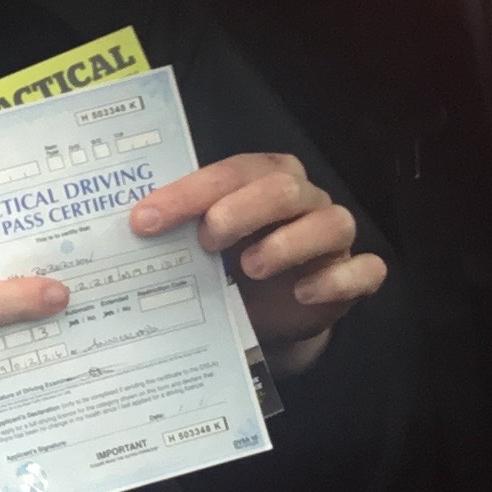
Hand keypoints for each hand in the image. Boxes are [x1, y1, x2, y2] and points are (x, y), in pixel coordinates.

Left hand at [129, 152, 384, 366]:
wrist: (270, 318)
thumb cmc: (231, 268)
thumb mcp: (202, 248)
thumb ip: (177, 232)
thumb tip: (127, 233)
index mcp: (263, 179)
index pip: (230, 173)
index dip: (188, 193)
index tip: (145, 221)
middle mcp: (304, 200)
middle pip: (282, 188)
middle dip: (240, 209)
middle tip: (206, 239)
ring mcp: (333, 238)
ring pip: (331, 223)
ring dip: (289, 243)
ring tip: (251, 266)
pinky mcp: (355, 275)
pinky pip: (364, 270)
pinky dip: (337, 279)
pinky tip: (304, 292)